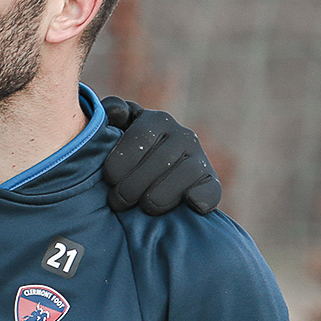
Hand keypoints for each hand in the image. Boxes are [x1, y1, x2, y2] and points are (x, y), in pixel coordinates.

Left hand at [100, 97, 221, 214]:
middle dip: (134, 186)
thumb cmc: (124, 152)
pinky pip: (211, 189)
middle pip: (160, 160)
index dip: (121, 162)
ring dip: (160, 196)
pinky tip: (189, 204)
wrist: (152, 177)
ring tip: (143, 207)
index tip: (108, 179)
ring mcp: (200, 158)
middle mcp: (183, 135)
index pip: (140, 137)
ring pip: (186, 174)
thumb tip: (117, 112)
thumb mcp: (116, 128)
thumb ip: (112, 113)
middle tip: (117, 202)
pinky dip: (203, 197)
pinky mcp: (211, 181)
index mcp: (157, 120)